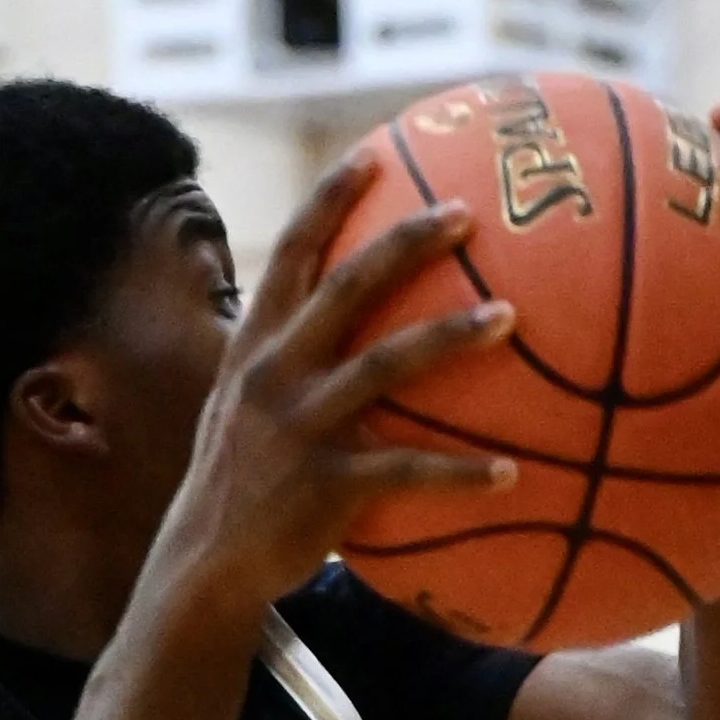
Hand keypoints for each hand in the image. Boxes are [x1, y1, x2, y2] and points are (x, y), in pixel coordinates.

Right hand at [157, 149, 520, 608]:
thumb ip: (292, 366)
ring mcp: (300, 427)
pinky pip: (408, 470)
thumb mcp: (248, 409)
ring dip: (450, 335)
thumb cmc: (244, 483)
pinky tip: (512, 474)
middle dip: (405, 244)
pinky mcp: (326, 486)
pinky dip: (462, 473)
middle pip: (346, 288)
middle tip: (465, 214)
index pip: (293, 254)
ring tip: (510, 318)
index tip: (373, 155)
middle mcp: (274, 373)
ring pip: (384, 364)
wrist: (206, 564)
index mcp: (257, 345)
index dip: (330, 201)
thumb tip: (355, 335)